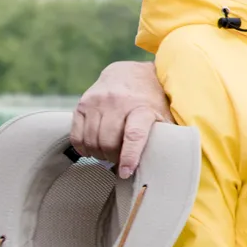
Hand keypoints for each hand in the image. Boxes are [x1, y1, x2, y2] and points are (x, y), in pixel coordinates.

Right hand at [70, 61, 170, 177]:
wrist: (129, 73)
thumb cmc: (150, 100)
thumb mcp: (163, 114)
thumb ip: (165, 135)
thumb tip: (170, 161)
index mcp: (142, 107)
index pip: (134, 136)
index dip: (129, 157)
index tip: (126, 172)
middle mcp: (118, 102)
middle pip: (109, 142)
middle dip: (113, 158)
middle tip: (119, 162)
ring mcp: (98, 102)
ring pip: (92, 140)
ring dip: (98, 154)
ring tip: (107, 155)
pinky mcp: (83, 103)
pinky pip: (77, 134)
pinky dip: (82, 147)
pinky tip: (91, 150)